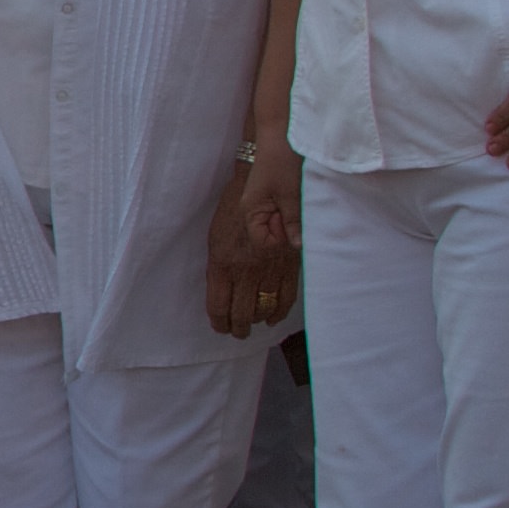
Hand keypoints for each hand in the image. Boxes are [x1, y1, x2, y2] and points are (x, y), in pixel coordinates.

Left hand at [205, 158, 300, 338]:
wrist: (268, 175)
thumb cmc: (238, 201)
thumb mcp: (216, 233)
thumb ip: (220, 264)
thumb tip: (225, 289)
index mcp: (224, 263)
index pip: (219, 306)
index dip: (220, 322)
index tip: (221, 327)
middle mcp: (248, 270)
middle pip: (243, 313)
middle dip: (239, 327)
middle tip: (237, 332)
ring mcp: (272, 267)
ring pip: (266, 307)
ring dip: (259, 320)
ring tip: (254, 325)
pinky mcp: (291, 260)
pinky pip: (287, 294)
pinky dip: (280, 309)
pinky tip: (274, 316)